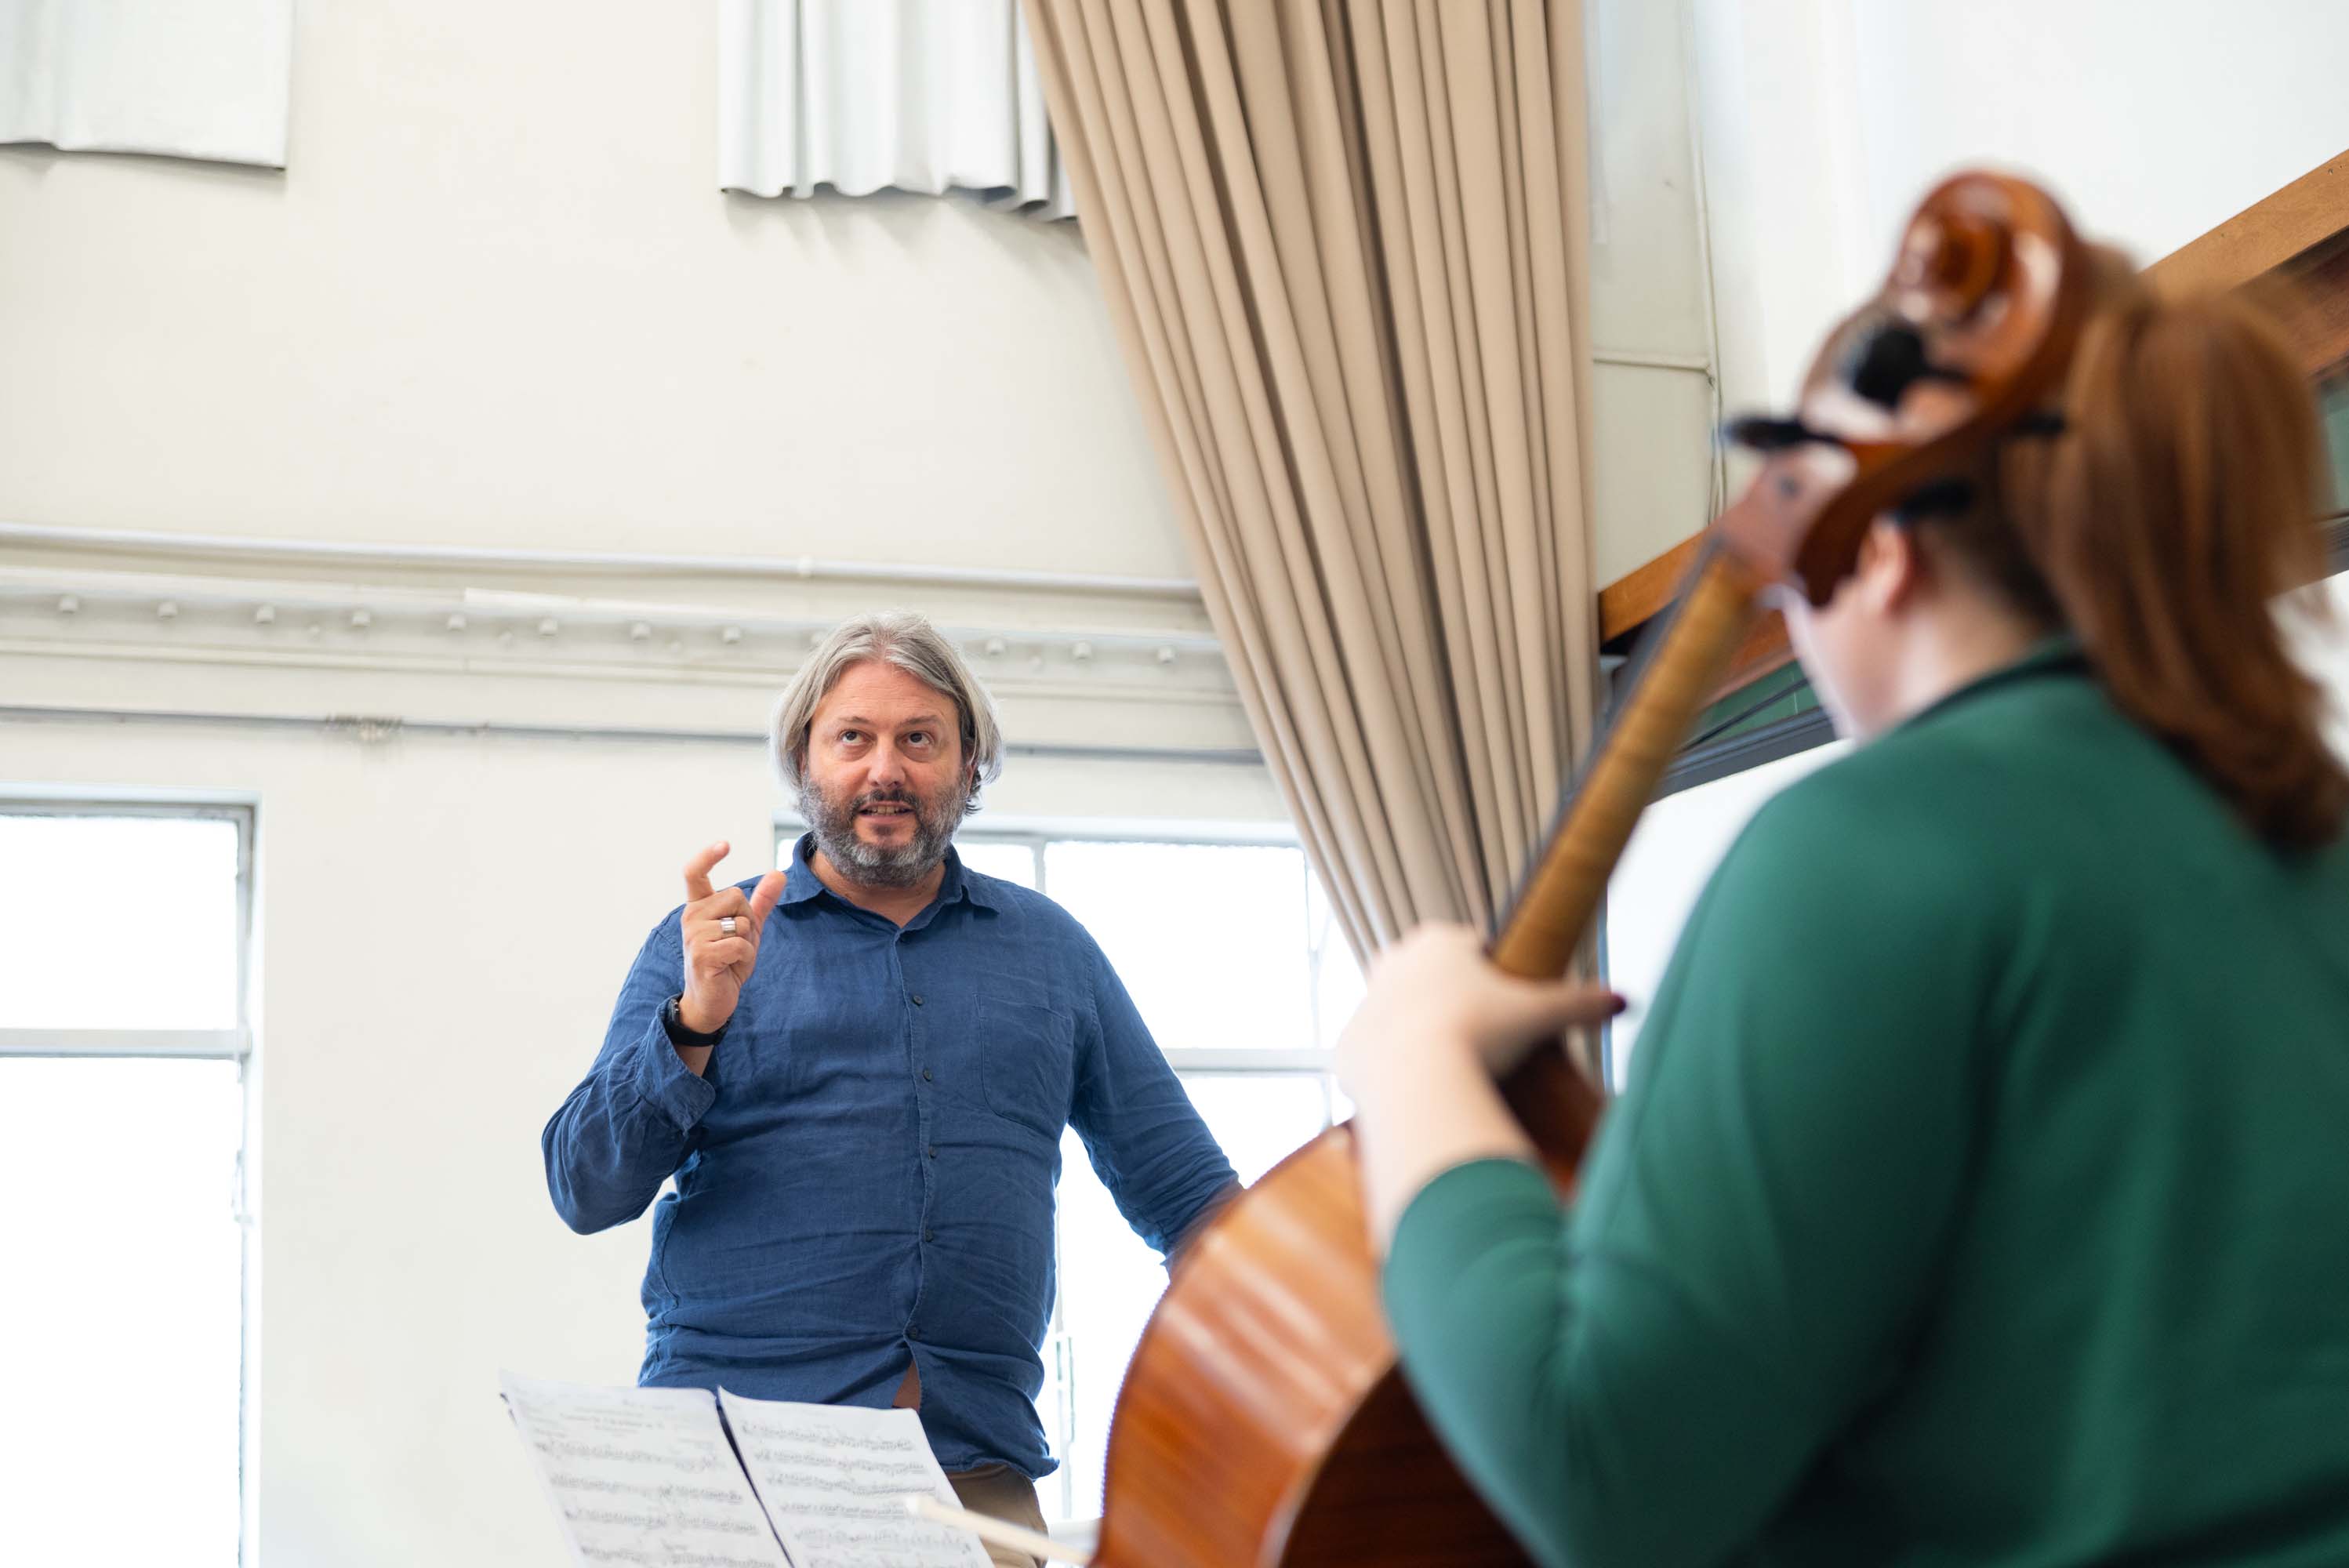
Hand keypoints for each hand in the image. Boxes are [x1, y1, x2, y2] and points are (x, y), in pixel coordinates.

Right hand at [678, 841, 786, 1033]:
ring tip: (732, 957)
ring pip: (740, 922)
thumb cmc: (727, 961)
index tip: (725, 844)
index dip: (708, 856)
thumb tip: (778, 873)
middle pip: (736, 896)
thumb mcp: (747, 928)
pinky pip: (740, 944)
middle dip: (746, 920)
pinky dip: (745, 957)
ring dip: (746, 942)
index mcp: (698, 907)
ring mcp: (694, 936)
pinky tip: (731, 967)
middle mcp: (691, 917)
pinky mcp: (702, 955)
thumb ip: (761, 901)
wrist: (712, 1000)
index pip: (694, 874)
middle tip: (735, 942)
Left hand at [1335, 925, 1623, 1095]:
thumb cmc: (1479, 1035)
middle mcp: (1393, 963)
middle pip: (1428, 975)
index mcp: (1438, 942)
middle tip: (1481, 1034)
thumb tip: (1625, 1000)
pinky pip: (1372, 1056)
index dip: (1492, 971)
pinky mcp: (1346, 1047)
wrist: (1416, 1079)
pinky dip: (1391, 1071)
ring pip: (1396, 1014)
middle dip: (1451, 998)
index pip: (1470, 945)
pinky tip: (1416, 1090)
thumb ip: (1581, 1002)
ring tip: (1450, 1065)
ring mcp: (1365, 1004)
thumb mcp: (1540, 1015)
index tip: (1507, 1000)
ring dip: (1418, 1033)